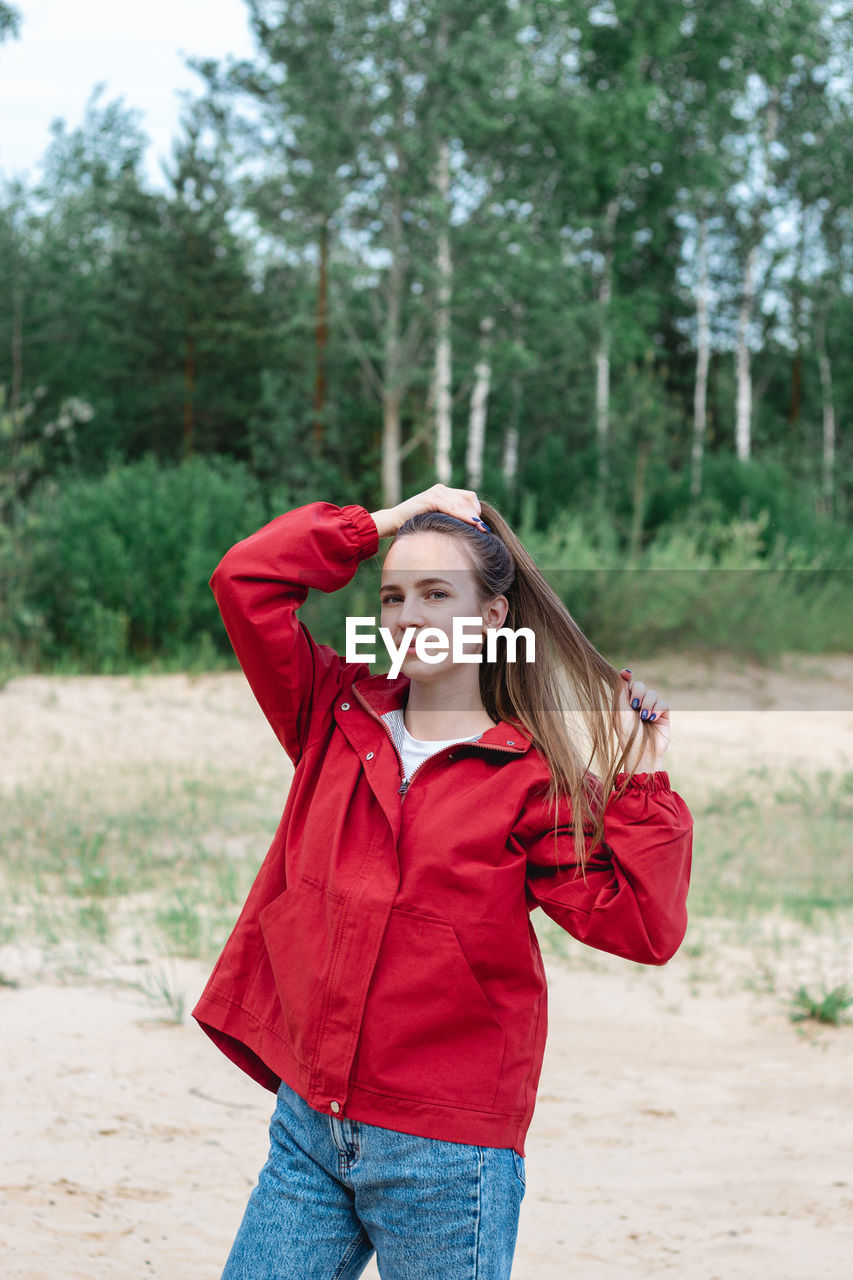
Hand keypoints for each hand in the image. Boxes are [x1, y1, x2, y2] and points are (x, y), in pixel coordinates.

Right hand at [370, 484, 488, 538]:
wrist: (394, 521)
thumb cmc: (414, 523)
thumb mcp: (436, 518)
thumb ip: (449, 517)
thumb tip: (468, 528)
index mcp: (443, 492)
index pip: (468, 496)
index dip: (475, 509)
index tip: (480, 524)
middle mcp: (441, 489)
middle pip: (467, 499)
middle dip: (476, 514)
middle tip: (484, 529)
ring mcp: (436, 492)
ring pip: (460, 503)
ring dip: (471, 516)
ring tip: (479, 528)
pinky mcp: (430, 498)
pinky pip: (450, 507)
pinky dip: (461, 515)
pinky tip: (470, 523)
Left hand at [614, 668, 670, 772]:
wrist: (642, 751)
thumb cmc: (627, 734)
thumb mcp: (621, 711)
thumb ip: (622, 691)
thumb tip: (624, 671)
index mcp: (623, 703)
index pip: (626, 684)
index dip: (627, 677)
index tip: (627, 673)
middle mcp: (637, 704)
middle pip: (640, 686)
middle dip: (638, 693)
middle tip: (634, 706)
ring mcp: (650, 709)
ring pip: (652, 693)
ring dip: (647, 704)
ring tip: (644, 717)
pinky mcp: (662, 714)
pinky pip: (663, 703)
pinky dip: (657, 710)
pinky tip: (652, 719)